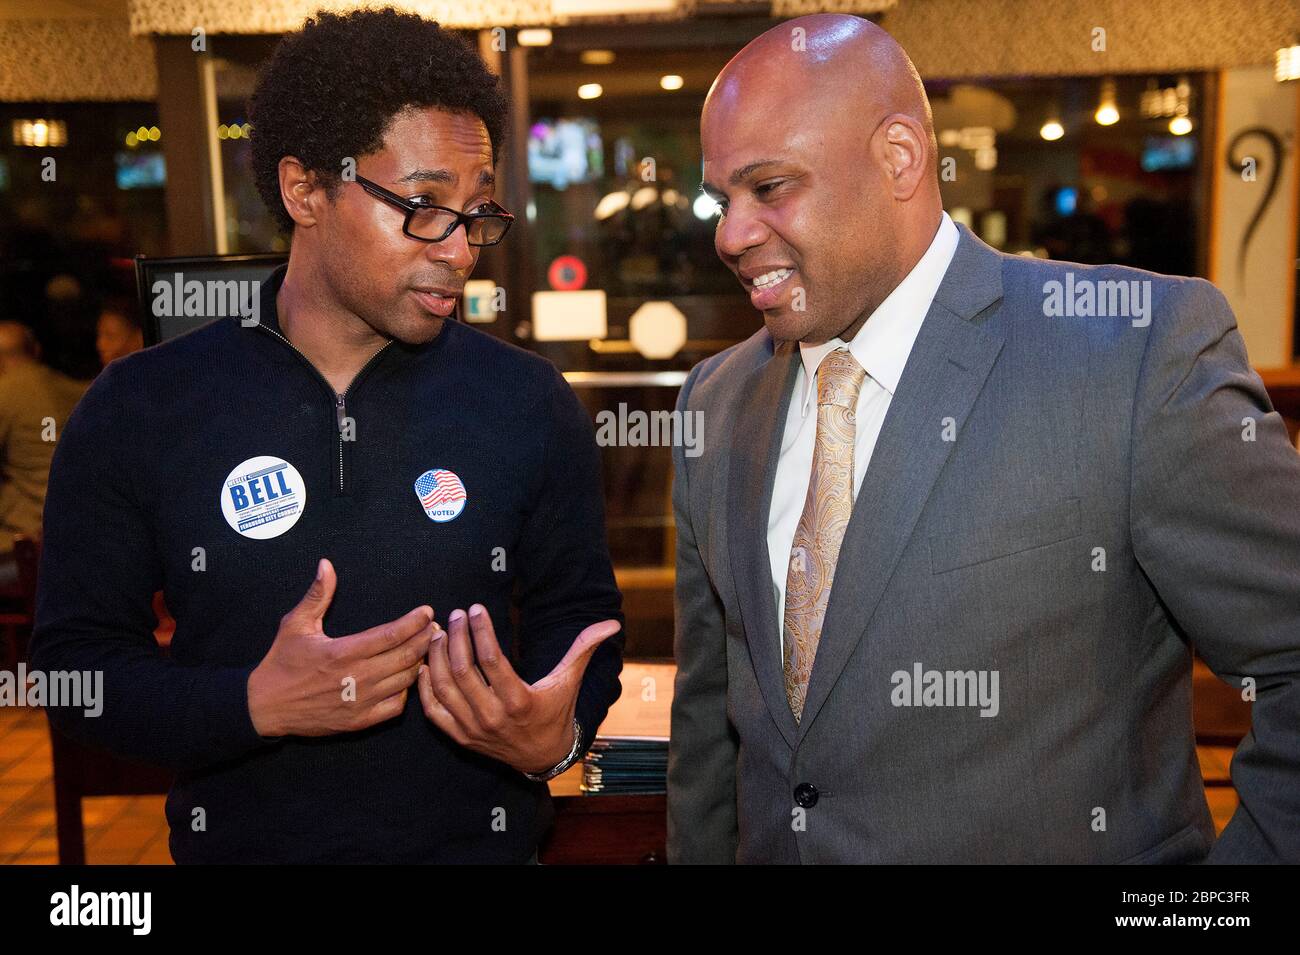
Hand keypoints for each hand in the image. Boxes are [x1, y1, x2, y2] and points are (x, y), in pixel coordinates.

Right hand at [247, 558, 435, 737]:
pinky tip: (408, 678)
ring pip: (405, 680)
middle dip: (426, 639)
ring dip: (420, 662)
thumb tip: (326, 565)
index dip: (414, 622)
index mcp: (344, 652)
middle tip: (435, 628)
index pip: (392, 634)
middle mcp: (357, 677)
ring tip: (428, 647)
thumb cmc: (281, 662)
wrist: (264, 707)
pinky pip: (397, 706)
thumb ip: (317, 595)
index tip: (427, 611)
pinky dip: (407, 691)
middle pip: (407, 656)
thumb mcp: (295, 624)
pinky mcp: (360, 721)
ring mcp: (361, 702)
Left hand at [417, 603, 619, 773]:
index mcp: (518, 700)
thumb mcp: (569, 680)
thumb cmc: (555, 710)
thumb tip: (611, 623)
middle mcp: (492, 717)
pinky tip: (426, 663)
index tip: (475, 609)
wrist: (542, 755)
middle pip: (462, 670)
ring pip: (443, 687)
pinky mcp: (460, 737)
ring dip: (436, 657)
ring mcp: (473, 729)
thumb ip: (584, 648)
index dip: (480, 629)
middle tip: (455, 615)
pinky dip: (425, 686)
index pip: (491, 659)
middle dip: (456, 637)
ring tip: (439, 632)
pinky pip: (433, 711)